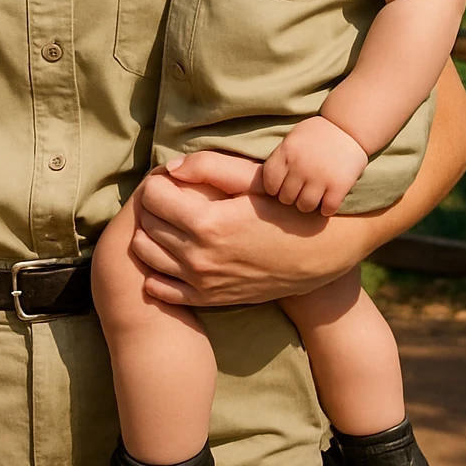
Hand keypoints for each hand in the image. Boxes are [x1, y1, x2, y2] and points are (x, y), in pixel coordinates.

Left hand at [133, 152, 355, 307]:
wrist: (319, 252)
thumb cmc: (285, 208)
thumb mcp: (253, 180)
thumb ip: (208, 167)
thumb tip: (168, 168)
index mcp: (208, 223)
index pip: (152, 196)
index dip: (158, 182)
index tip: (171, 179)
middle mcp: (199, 257)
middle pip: (147, 223)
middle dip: (152, 204)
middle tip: (169, 196)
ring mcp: (202, 282)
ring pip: (146, 254)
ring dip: (149, 232)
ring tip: (169, 220)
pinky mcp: (208, 298)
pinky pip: (160, 288)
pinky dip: (155, 268)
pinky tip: (171, 251)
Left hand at [263, 116, 367, 216]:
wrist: (349, 126)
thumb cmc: (318, 133)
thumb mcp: (293, 139)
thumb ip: (281, 158)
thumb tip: (266, 183)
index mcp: (286, 153)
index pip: (269, 184)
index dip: (274, 189)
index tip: (283, 187)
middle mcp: (300, 166)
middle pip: (285, 198)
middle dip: (292, 197)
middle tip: (301, 192)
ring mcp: (319, 176)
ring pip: (304, 206)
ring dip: (308, 205)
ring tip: (313, 197)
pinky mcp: (339, 185)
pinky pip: (327, 208)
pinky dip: (327, 209)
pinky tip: (328, 202)